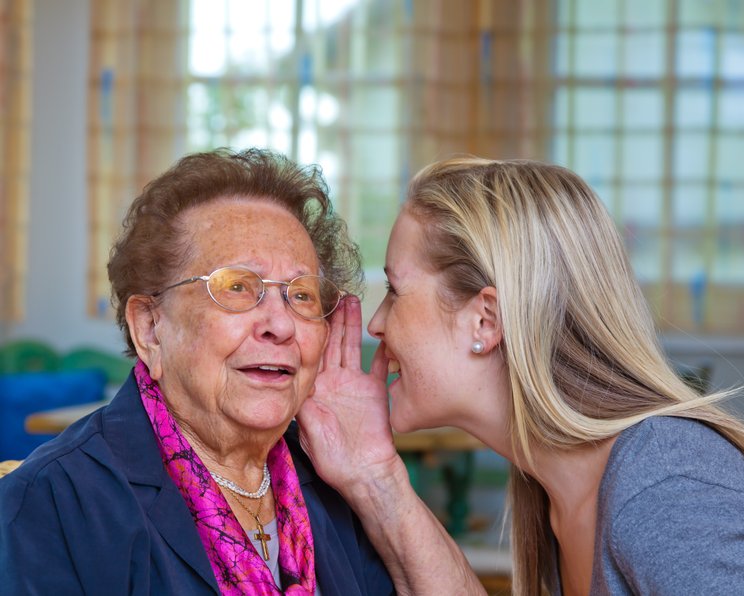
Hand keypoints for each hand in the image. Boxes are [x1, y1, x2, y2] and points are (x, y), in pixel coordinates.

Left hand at [297, 296, 401, 497]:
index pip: (310, 353)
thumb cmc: (334, 460)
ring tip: (353, 300)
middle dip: (333, 318)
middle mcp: (334, 382)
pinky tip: (382, 331)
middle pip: (332, 343)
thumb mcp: (311, 433)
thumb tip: (299, 384)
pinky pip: (380, 365)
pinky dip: (382, 349)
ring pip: (352, 347)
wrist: (364, 475)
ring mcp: (355, 385)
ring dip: (353, 324)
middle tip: (333, 294)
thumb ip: (306, 408)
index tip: (307, 309)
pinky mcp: (376, 391)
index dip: (309, 332)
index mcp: (315, 389)